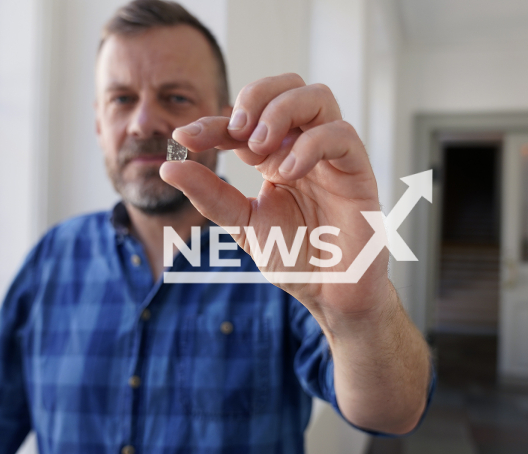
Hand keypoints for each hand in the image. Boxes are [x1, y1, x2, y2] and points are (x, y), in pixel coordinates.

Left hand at [160, 73, 389, 329]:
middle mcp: (304, 147)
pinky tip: (287, 172)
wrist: (329, 293)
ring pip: (317, 97)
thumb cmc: (294, 257)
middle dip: (256, 97)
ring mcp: (332, 156)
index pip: (246, 120)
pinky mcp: (358, 171)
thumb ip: (211, 195)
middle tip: (235, 132)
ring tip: (258, 150)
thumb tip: (169, 167)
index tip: (185, 137)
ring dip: (281, 111)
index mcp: (276, 156)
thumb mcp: (242, 225)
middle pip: (288, 85)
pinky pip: (341, 135)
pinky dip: (310, 145)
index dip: (213, 121)